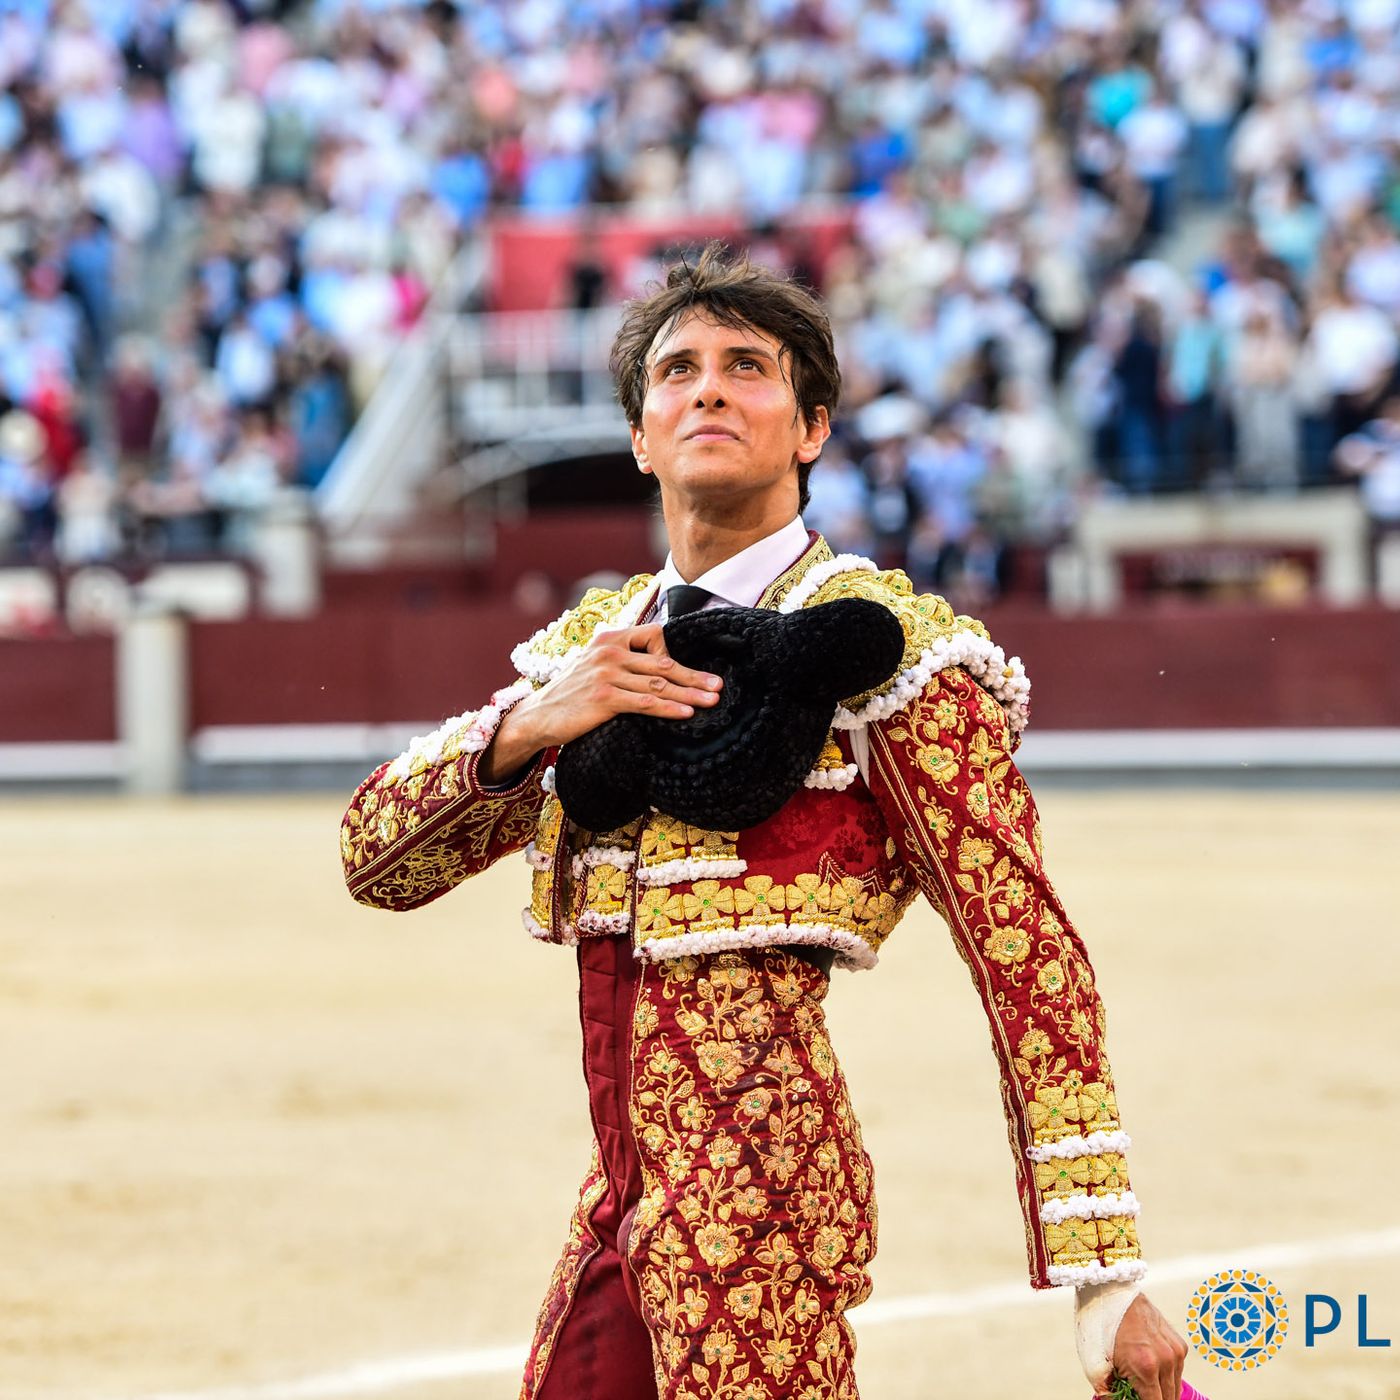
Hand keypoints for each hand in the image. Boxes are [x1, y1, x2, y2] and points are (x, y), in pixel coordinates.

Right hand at [478, 623, 721, 783]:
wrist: (538, 715)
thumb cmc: (572, 694)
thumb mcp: (595, 666)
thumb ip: (623, 660)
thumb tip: (659, 666)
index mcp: (610, 638)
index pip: (654, 636)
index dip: (677, 653)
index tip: (697, 670)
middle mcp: (610, 651)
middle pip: (664, 663)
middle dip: (695, 675)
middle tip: (719, 685)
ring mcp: (607, 673)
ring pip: (659, 684)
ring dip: (690, 693)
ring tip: (712, 701)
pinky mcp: (605, 698)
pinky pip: (645, 703)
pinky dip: (669, 707)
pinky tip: (687, 712)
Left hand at [1100, 1293, 1189, 1399]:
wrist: (1109, 1289)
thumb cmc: (1098, 1325)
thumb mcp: (1093, 1363)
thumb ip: (1109, 1392)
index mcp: (1145, 1367)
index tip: (1133, 1399)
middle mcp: (1166, 1360)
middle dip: (1151, 1399)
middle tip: (1135, 1391)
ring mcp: (1175, 1351)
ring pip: (1174, 1389)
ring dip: (1160, 1391)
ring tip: (1139, 1381)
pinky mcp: (1179, 1344)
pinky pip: (1177, 1372)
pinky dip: (1166, 1377)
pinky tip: (1149, 1368)